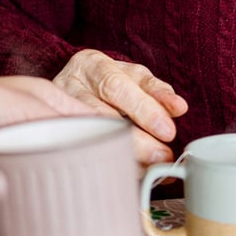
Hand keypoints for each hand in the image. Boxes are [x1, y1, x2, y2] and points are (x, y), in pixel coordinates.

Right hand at [52, 49, 186, 164]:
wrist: (75, 85)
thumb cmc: (109, 81)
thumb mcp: (132, 77)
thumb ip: (155, 91)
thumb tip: (178, 108)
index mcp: (91, 64)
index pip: (118, 87)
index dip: (145, 110)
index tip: (168, 131)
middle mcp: (69, 86)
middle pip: (102, 115)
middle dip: (137, 138)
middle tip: (162, 155)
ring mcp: (58, 111)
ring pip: (91, 136)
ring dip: (125, 154)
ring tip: (151, 167)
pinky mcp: (57, 132)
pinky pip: (85, 151)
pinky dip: (112, 162)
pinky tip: (132, 171)